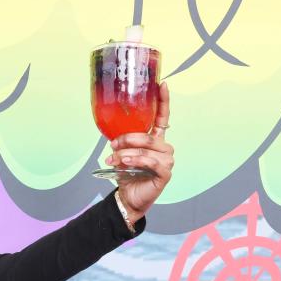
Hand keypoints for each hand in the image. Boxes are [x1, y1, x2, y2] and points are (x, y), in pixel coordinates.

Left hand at [104, 81, 173, 222]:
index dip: (163, 100)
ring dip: (128, 153)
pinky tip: (126, 163)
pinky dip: (136, 161)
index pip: (161, 116)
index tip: (162, 84)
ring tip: (115, 159)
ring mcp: (167, 160)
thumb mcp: (121, 152)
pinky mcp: (165, 173)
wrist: (127, 197)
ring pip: (147, 148)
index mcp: (155, 139)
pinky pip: (151, 162)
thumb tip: (113, 134)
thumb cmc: (126, 173)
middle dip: (128, 138)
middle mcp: (164, 147)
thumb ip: (121, 140)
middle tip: (113, 144)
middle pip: (148, 135)